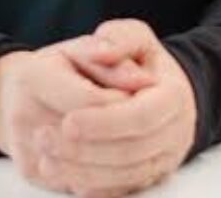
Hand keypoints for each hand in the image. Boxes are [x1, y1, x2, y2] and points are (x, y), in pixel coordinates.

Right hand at [0, 35, 153, 190]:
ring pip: (84, 168)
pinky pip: (77, 185)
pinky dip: (107, 178)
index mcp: (33, 76)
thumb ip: (113, 58)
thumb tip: (144, 80)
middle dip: (125, 133)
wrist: (15, 93)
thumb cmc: (57, 67)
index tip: (144, 97)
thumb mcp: (83, 49)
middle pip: (86, 137)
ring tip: (141, 143)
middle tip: (148, 124)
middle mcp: (21, 113)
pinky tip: (123, 163)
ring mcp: (24, 147)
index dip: (123, 102)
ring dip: (121, 160)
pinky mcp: (31, 172)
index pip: (90, 99)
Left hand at [33, 19, 198, 197]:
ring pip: (126, 177)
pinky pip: (125, 190)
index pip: (138, 117)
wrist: (163, 91)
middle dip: (86, 150)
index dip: (102, 123)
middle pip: (130, 152)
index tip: (67, 122)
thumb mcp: (136, 37)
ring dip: (84, 172)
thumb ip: (119, 37)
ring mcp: (165, 159)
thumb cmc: (142, 61)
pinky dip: (95, 189)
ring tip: (46, 160)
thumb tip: (103, 49)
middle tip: (44, 141)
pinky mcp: (152, 177)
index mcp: (174, 97)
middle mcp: (175, 133)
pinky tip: (65, 178)